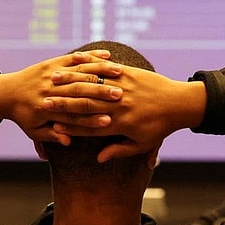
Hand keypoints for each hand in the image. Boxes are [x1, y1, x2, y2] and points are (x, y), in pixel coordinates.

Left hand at [0, 50, 123, 144]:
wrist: (6, 93)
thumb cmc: (23, 115)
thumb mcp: (34, 131)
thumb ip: (52, 136)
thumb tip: (68, 141)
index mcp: (46, 109)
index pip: (74, 115)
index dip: (92, 119)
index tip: (110, 121)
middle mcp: (50, 90)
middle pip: (81, 92)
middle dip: (102, 93)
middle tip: (122, 96)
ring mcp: (52, 74)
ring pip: (80, 71)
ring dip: (101, 71)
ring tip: (120, 73)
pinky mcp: (53, 62)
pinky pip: (75, 57)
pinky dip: (91, 56)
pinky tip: (108, 55)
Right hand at [51, 65, 206, 161]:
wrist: (180, 103)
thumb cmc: (160, 127)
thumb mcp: (141, 143)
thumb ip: (118, 150)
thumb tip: (98, 158)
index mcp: (120, 124)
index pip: (88, 126)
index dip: (69, 125)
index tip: (52, 125)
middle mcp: (120, 105)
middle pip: (85, 105)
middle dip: (63, 104)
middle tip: (44, 102)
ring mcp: (124, 87)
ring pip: (93, 85)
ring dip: (71, 82)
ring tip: (53, 80)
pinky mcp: (130, 73)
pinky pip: (106, 70)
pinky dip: (90, 68)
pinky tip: (76, 66)